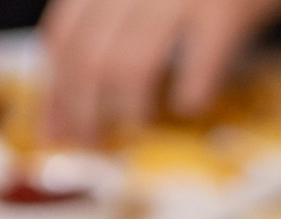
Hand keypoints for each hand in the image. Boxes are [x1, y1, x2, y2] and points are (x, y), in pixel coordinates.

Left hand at [40, 0, 280, 144]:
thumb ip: (112, 19)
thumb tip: (74, 91)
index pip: (63, 34)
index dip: (57, 85)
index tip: (58, 126)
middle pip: (88, 55)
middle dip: (82, 109)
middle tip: (90, 144)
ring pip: (130, 63)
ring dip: (128, 108)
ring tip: (136, 127)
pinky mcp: (224, 12)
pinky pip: (199, 65)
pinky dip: (191, 93)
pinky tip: (189, 103)